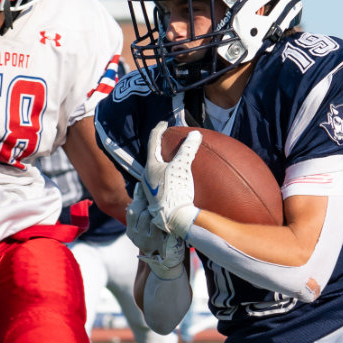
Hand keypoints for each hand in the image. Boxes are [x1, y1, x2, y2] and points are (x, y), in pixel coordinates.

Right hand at [123, 186, 165, 254]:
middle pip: (140, 211)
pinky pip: (158, 223)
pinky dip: (163, 219)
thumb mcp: (146, 225)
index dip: (140, 198)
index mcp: (130, 231)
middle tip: (158, 199)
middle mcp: (135, 236)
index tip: (146, 190)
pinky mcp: (156, 242)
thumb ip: (141, 207)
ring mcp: (145, 239)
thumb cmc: (157, 237)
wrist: (167, 259)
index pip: (132, 210)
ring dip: (157, 211)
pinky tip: (168, 218)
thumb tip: (138, 186)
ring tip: (164, 211)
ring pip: (149, 215)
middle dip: (150, 203)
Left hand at [145, 122, 200, 237]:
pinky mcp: (158, 198)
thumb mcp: (181, 167)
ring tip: (173, 156)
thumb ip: (188, 150)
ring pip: (157, 169)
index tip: (165, 123)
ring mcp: (152, 188)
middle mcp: (147, 177)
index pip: (153, 142)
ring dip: (164, 160)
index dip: (159, 130)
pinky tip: (177, 177)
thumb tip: (195, 134)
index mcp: (150, 166)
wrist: (173, 219)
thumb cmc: (174, 192)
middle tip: (168, 138)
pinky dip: (169, 173)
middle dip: (160, 146)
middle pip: (153, 155)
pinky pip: (162, 179)